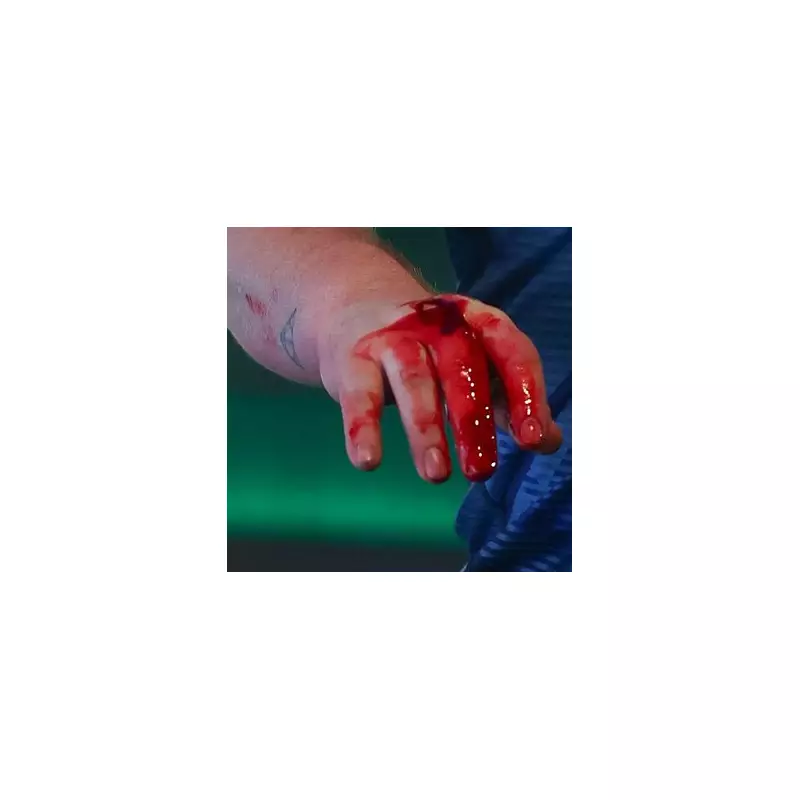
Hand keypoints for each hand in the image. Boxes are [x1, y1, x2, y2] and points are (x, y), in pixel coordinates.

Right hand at [317, 293, 561, 483]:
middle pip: (460, 370)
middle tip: (481, 472)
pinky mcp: (353, 359)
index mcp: (478, 324)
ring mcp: (394, 339)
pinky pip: (359, 396)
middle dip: (472, 422)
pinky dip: (362, 428)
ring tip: (436, 474)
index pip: (511, 351)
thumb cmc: (431, 353)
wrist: (357, 312)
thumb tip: (546, 441)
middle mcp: (438, 326)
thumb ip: (509, 404)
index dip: (525, 394)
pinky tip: (367, 461)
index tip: (532, 440)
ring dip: (425, 429)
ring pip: (413, 382)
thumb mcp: (475, 369)